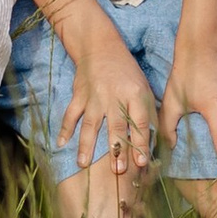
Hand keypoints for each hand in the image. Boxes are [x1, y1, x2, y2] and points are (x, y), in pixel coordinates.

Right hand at [57, 12, 157, 179]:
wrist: (100, 46)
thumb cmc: (127, 72)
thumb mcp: (144, 88)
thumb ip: (148, 114)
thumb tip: (155, 142)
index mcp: (135, 94)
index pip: (139, 122)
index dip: (141, 142)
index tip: (141, 162)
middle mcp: (114, 96)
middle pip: (115, 126)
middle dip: (117, 150)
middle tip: (117, 170)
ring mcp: (94, 97)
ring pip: (90, 124)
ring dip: (86, 146)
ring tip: (83, 165)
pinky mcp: (79, 95)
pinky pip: (71, 114)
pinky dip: (65, 129)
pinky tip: (60, 144)